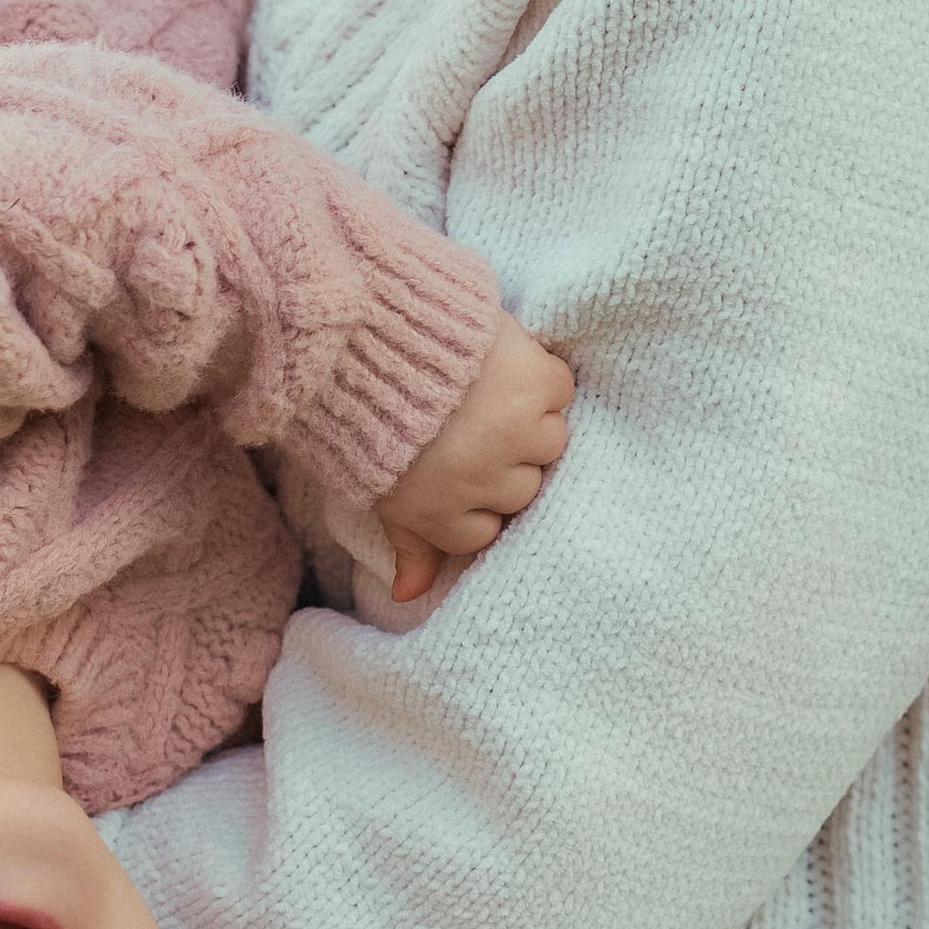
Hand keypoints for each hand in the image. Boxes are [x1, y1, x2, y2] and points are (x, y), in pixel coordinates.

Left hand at [376, 312, 574, 604]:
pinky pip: (560, 389)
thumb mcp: (378, 489)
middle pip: (523, 487)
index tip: (456, 465)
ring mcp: (519, 433)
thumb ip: (409, 544)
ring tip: (488, 394)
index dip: (475, 495)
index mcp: (445, 515)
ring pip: (551, 441)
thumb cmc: (368, 414)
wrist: (369, 333)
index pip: (488, 529)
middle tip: (471, 423)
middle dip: (502, 459)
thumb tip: (409, 595)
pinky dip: (540, 376)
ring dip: (527, 418)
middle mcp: (488, 483)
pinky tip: (504, 364)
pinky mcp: (539, 383)